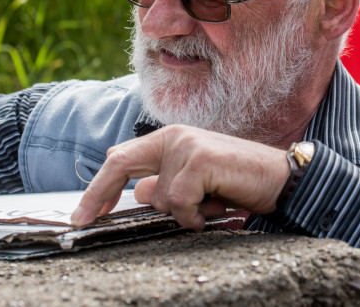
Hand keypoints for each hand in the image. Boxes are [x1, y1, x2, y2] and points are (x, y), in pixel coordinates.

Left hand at [71, 125, 290, 230]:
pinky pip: (178, 203)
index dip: (99, 186)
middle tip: (81, 222)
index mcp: (170, 140)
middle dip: (98, 195)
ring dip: (183, 213)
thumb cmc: (236, 183)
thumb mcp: (195, 186)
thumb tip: (134, 192)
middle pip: (121, 166)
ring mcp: (186, 146)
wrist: (279, 178)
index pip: (122, 159)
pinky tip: (216, 207)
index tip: (83, 213)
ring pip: (158, 198)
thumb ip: (165, 184)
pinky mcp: (199, 160)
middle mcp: (174, 137)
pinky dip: (194, 216)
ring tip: (211, 203)